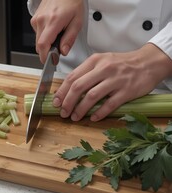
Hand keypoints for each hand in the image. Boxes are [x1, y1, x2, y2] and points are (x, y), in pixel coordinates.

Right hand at [30, 0, 83, 62]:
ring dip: (47, 42)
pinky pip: (37, 34)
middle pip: (39, 45)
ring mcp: (36, 20)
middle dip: (48, 50)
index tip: (51, 61)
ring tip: (57, 33)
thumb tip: (63, 51)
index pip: (43, 45)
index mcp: (53, 21)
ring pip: (38, 40)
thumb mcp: (77, 21)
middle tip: (59, 48)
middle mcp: (41, 20)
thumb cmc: (71, 3)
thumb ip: (70, 38)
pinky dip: (45, 35)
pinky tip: (52, 28)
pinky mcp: (34, 20)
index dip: (45, 57)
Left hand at [52, 43, 171, 120]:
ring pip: (92, 96)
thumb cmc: (123, 64)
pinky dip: (99, 113)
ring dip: (80, 109)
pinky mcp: (127, 91)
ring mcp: (116, 80)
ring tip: (75, 117)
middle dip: (67, 102)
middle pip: (78, 87)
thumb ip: (86, 73)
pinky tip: (93, 118)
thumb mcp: (102, 61)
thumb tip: (68, 89)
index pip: (72, 77)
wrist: (150, 62)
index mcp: (95, 61)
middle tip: (63, 112)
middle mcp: (104, 69)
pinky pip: (110, 104)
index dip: (62, 91)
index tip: (56, 102)